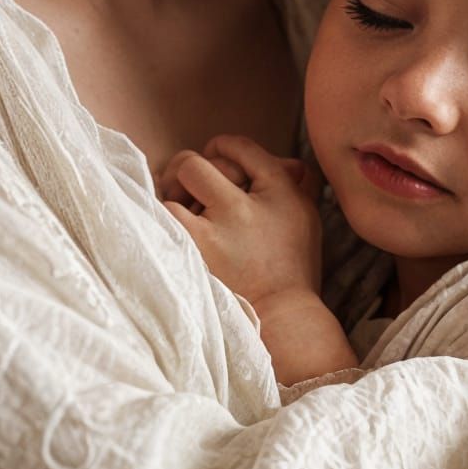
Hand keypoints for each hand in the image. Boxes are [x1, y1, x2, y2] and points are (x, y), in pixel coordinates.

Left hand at [159, 134, 322, 308]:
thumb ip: (296, 183)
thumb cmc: (292, 268)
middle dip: (191, 167)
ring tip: (178, 203)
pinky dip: (163, 212)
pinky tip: (172, 225)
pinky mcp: (194, 250)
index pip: (243, 148)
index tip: (216, 158)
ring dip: (175, 188)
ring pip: (181, 178)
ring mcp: (216, 228)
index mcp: (280, 192)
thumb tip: (290, 162)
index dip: (223, 148)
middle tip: (188, 185)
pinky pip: (166, 210)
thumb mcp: (304, 218)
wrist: (281, 320)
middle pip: (203, 160)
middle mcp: (246, 205)